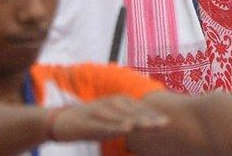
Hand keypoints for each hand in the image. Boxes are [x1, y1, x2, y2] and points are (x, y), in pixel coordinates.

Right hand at [49, 96, 169, 142]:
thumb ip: (130, 119)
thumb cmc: (92, 121)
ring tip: (152, 126)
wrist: (61, 120)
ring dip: (138, 121)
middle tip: (166, 123)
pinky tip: (127, 129)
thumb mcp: (112, 118)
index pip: (141, 109)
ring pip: (123, 117)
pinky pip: (105, 125)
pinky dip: (116, 126)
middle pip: (135, 112)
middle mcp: (112, 104)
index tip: (170, 121)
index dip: (155, 115)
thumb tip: (150, 123)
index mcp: (120, 102)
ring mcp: (101, 111)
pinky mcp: (89, 121)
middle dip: (151, 118)